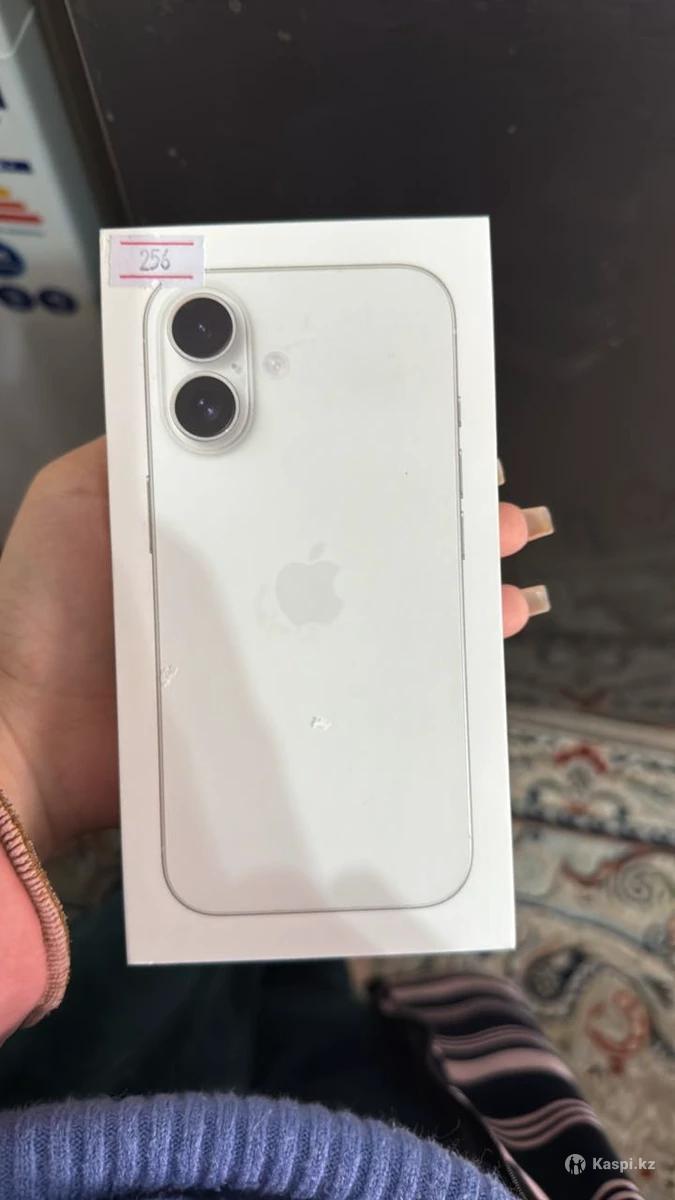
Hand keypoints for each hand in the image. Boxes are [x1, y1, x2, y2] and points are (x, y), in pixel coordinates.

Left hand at [0, 441, 549, 857]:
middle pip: (355, 535)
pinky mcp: (285, 702)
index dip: (363, 445)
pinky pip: (360, 674)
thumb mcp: (81, 496)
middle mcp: (254, 577)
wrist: (29, 741)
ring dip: (440, 578)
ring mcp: (274, 643)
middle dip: (427, 509)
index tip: (421, 428)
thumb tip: (200, 393)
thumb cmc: (46, 615)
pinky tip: (468, 639)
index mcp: (213, 521)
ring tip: (493, 555)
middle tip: (481, 496)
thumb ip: (138, 446)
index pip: (304, 470)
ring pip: (375, 602)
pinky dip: (417, 657)